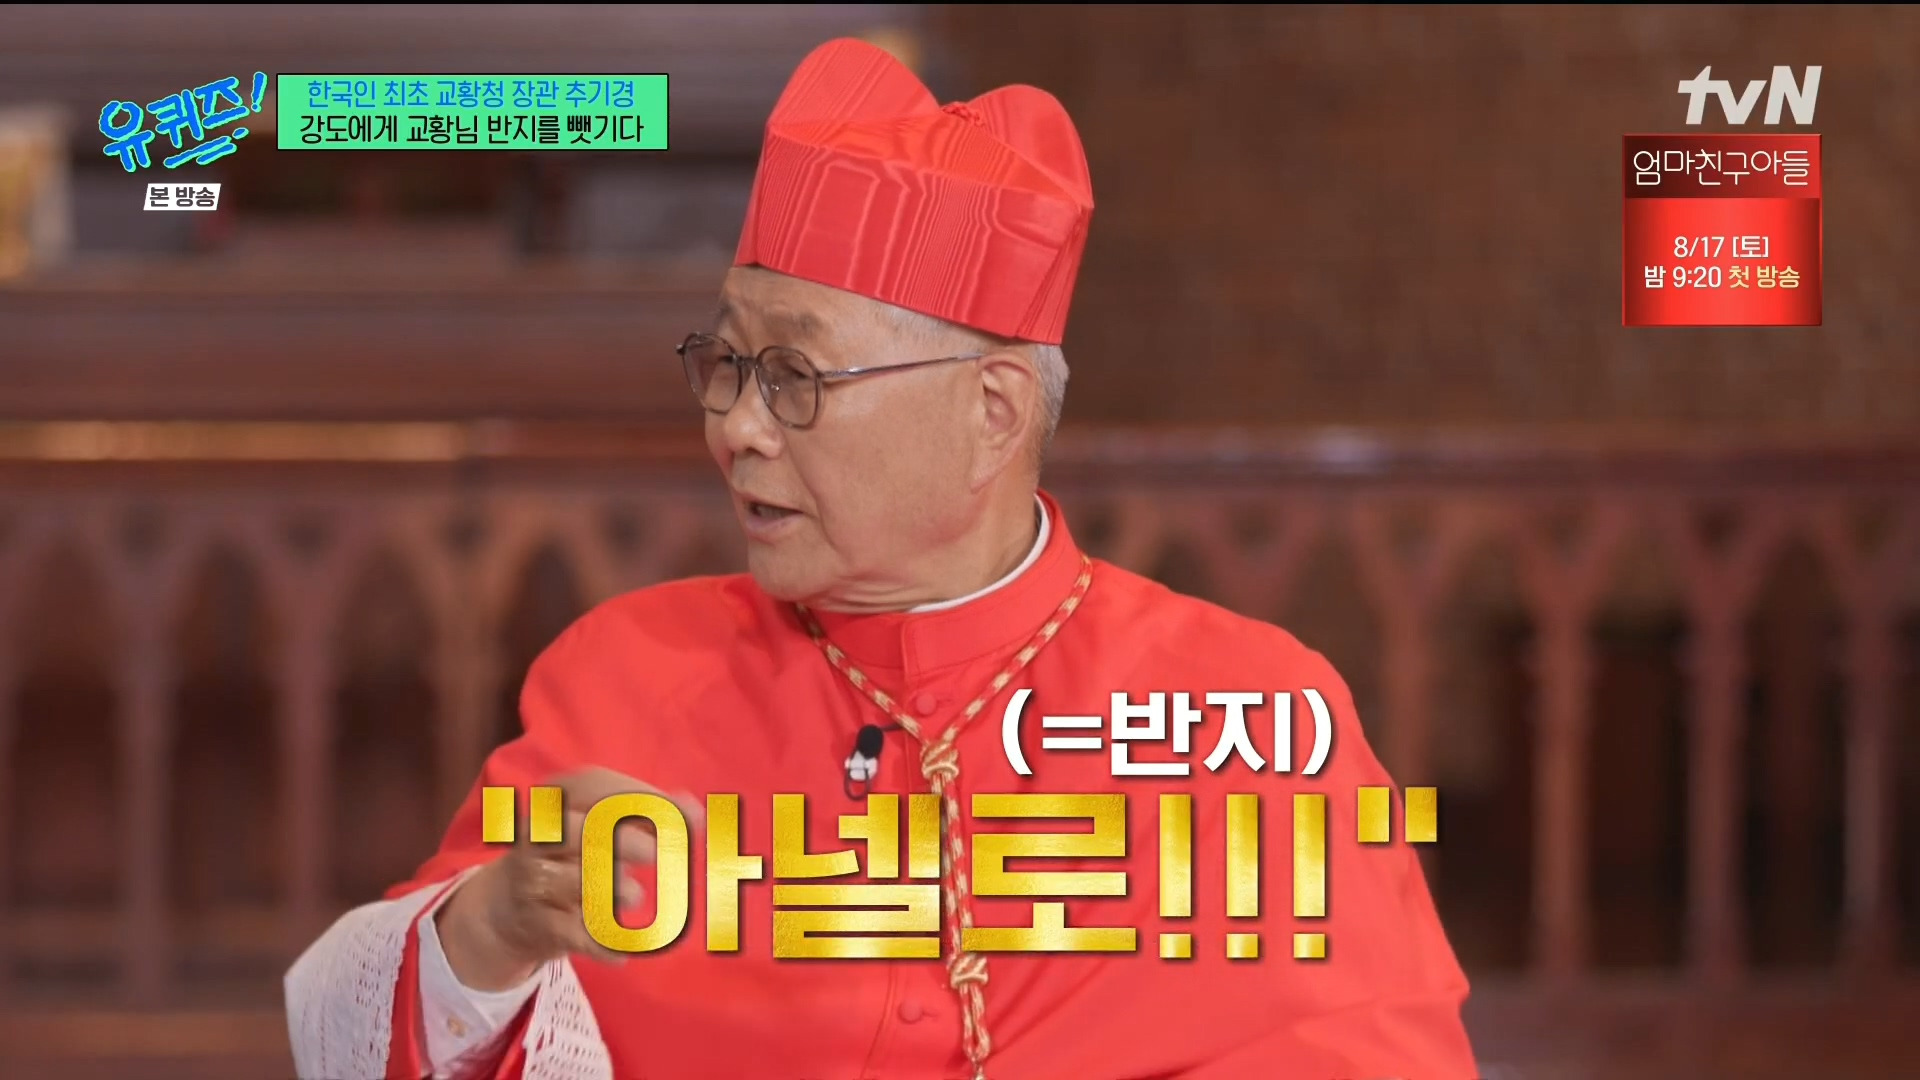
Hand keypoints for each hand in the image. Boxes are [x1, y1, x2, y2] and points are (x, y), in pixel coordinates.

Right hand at [436, 767, 704, 990]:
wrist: (504, 911)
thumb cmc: (570, 858)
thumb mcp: (601, 830)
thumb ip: (650, 816)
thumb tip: (696, 812)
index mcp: (554, 803)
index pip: (590, 784)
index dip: (639, 796)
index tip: (684, 816)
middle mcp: (537, 839)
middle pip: (574, 831)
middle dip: (621, 841)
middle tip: (657, 853)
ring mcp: (533, 883)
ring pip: (573, 883)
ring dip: (612, 891)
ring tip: (635, 896)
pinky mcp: (538, 925)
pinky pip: (574, 935)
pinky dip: (605, 944)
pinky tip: (623, 950)